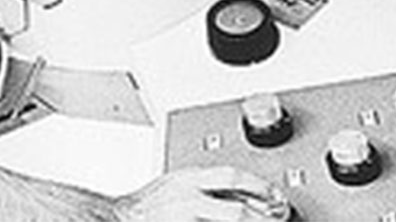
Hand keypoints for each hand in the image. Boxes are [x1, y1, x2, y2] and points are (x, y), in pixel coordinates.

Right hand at [115, 166, 287, 220]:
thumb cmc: (147, 205)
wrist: (117, 218)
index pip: (231, 177)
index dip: (259, 187)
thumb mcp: (175, 183)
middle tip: (278, 218)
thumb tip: (242, 193)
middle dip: (261, 217)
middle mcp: (188, 200)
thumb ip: (204, 186)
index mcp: (187, 179)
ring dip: (250, 221)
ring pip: (230, 219)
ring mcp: (186, 220)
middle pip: (236, 210)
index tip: (275, 196)